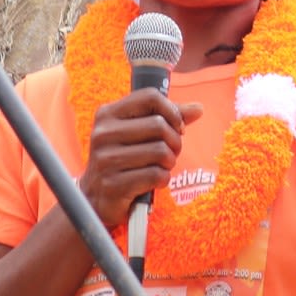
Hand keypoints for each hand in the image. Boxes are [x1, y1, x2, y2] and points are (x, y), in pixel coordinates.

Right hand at [76, 88, 204, 226]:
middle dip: (174, 141)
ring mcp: (105, 160)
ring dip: (169, 162)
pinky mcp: (113, 184)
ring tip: (160, 166)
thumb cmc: (124, 159)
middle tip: (170, 152)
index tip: (176, 126)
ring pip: (160, 151)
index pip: (149, 97)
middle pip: (159, 125)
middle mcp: (103, 134)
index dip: (172, 111)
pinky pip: (156, 175)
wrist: (96, 198)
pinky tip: (153, 181)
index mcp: (107, 115)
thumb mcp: (138, 134)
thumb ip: (167, 118)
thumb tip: (198, 108)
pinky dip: (163, 179)